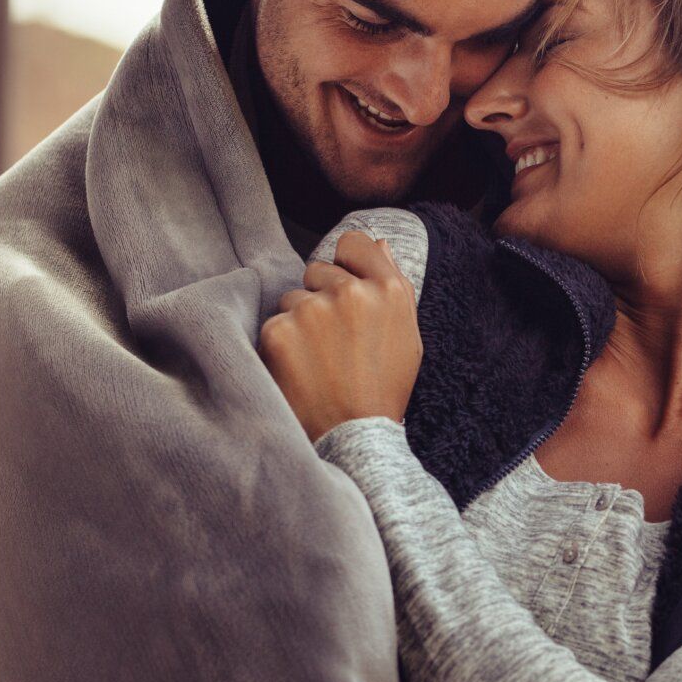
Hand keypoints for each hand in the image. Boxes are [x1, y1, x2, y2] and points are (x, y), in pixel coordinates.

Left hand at [259, 230, 422, 442]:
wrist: (353, 438)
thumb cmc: (383, 389)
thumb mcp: (407, 337)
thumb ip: (393, 285)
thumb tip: (378, 243)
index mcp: (389, 290)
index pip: (354, 243)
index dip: (346, 264)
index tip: (344, 287)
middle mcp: (351, 292)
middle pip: (319, 270)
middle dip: (322, 296)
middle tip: (333, 341)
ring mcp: (313, 310)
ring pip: (293, 297)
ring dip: (300, 321)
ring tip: (317, 360)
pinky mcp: (279, 331)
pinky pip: (274, 323)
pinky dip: (282, 345)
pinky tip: (300, 370)